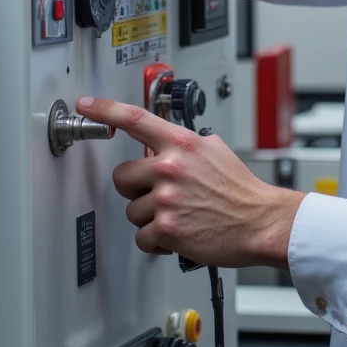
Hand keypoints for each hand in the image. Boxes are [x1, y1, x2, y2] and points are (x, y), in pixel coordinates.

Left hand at [76, 95, 304, 268]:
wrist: (260, 222)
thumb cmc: (241, 191)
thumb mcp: (216, 151)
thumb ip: (186, 145)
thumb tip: (168, 144)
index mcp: (182, 145)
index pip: (134, 119)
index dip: (104, 110)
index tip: (86, 105)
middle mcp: (170, 168)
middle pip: (122, 176)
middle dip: (136, 189)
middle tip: (159, 195)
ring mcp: (166, 199)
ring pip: (132, 211)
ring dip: (150, 218)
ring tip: (178, 216)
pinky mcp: (166, 229)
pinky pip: (142, 237)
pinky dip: (157, 241)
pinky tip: (178, 234)